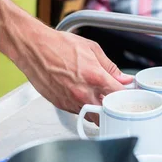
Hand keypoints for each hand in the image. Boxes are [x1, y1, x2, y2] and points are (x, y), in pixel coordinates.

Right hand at [0, 0, 132, 113]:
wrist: (34, 49)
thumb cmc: (58, 46)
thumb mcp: (91, 49)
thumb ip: (110, 67)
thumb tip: (122, 78)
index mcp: (95, 77)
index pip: (120, 95)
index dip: (127, 95)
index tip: (127, 93)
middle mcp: (83, 92)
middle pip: (107, 113)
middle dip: (113, 108)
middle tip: (114, 100)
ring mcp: (71, 101)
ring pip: (92, 115)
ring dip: (97, 109)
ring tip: (96, 95)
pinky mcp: (61, 105)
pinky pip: (77, 112)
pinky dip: (82, 106)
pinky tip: (80, 94)